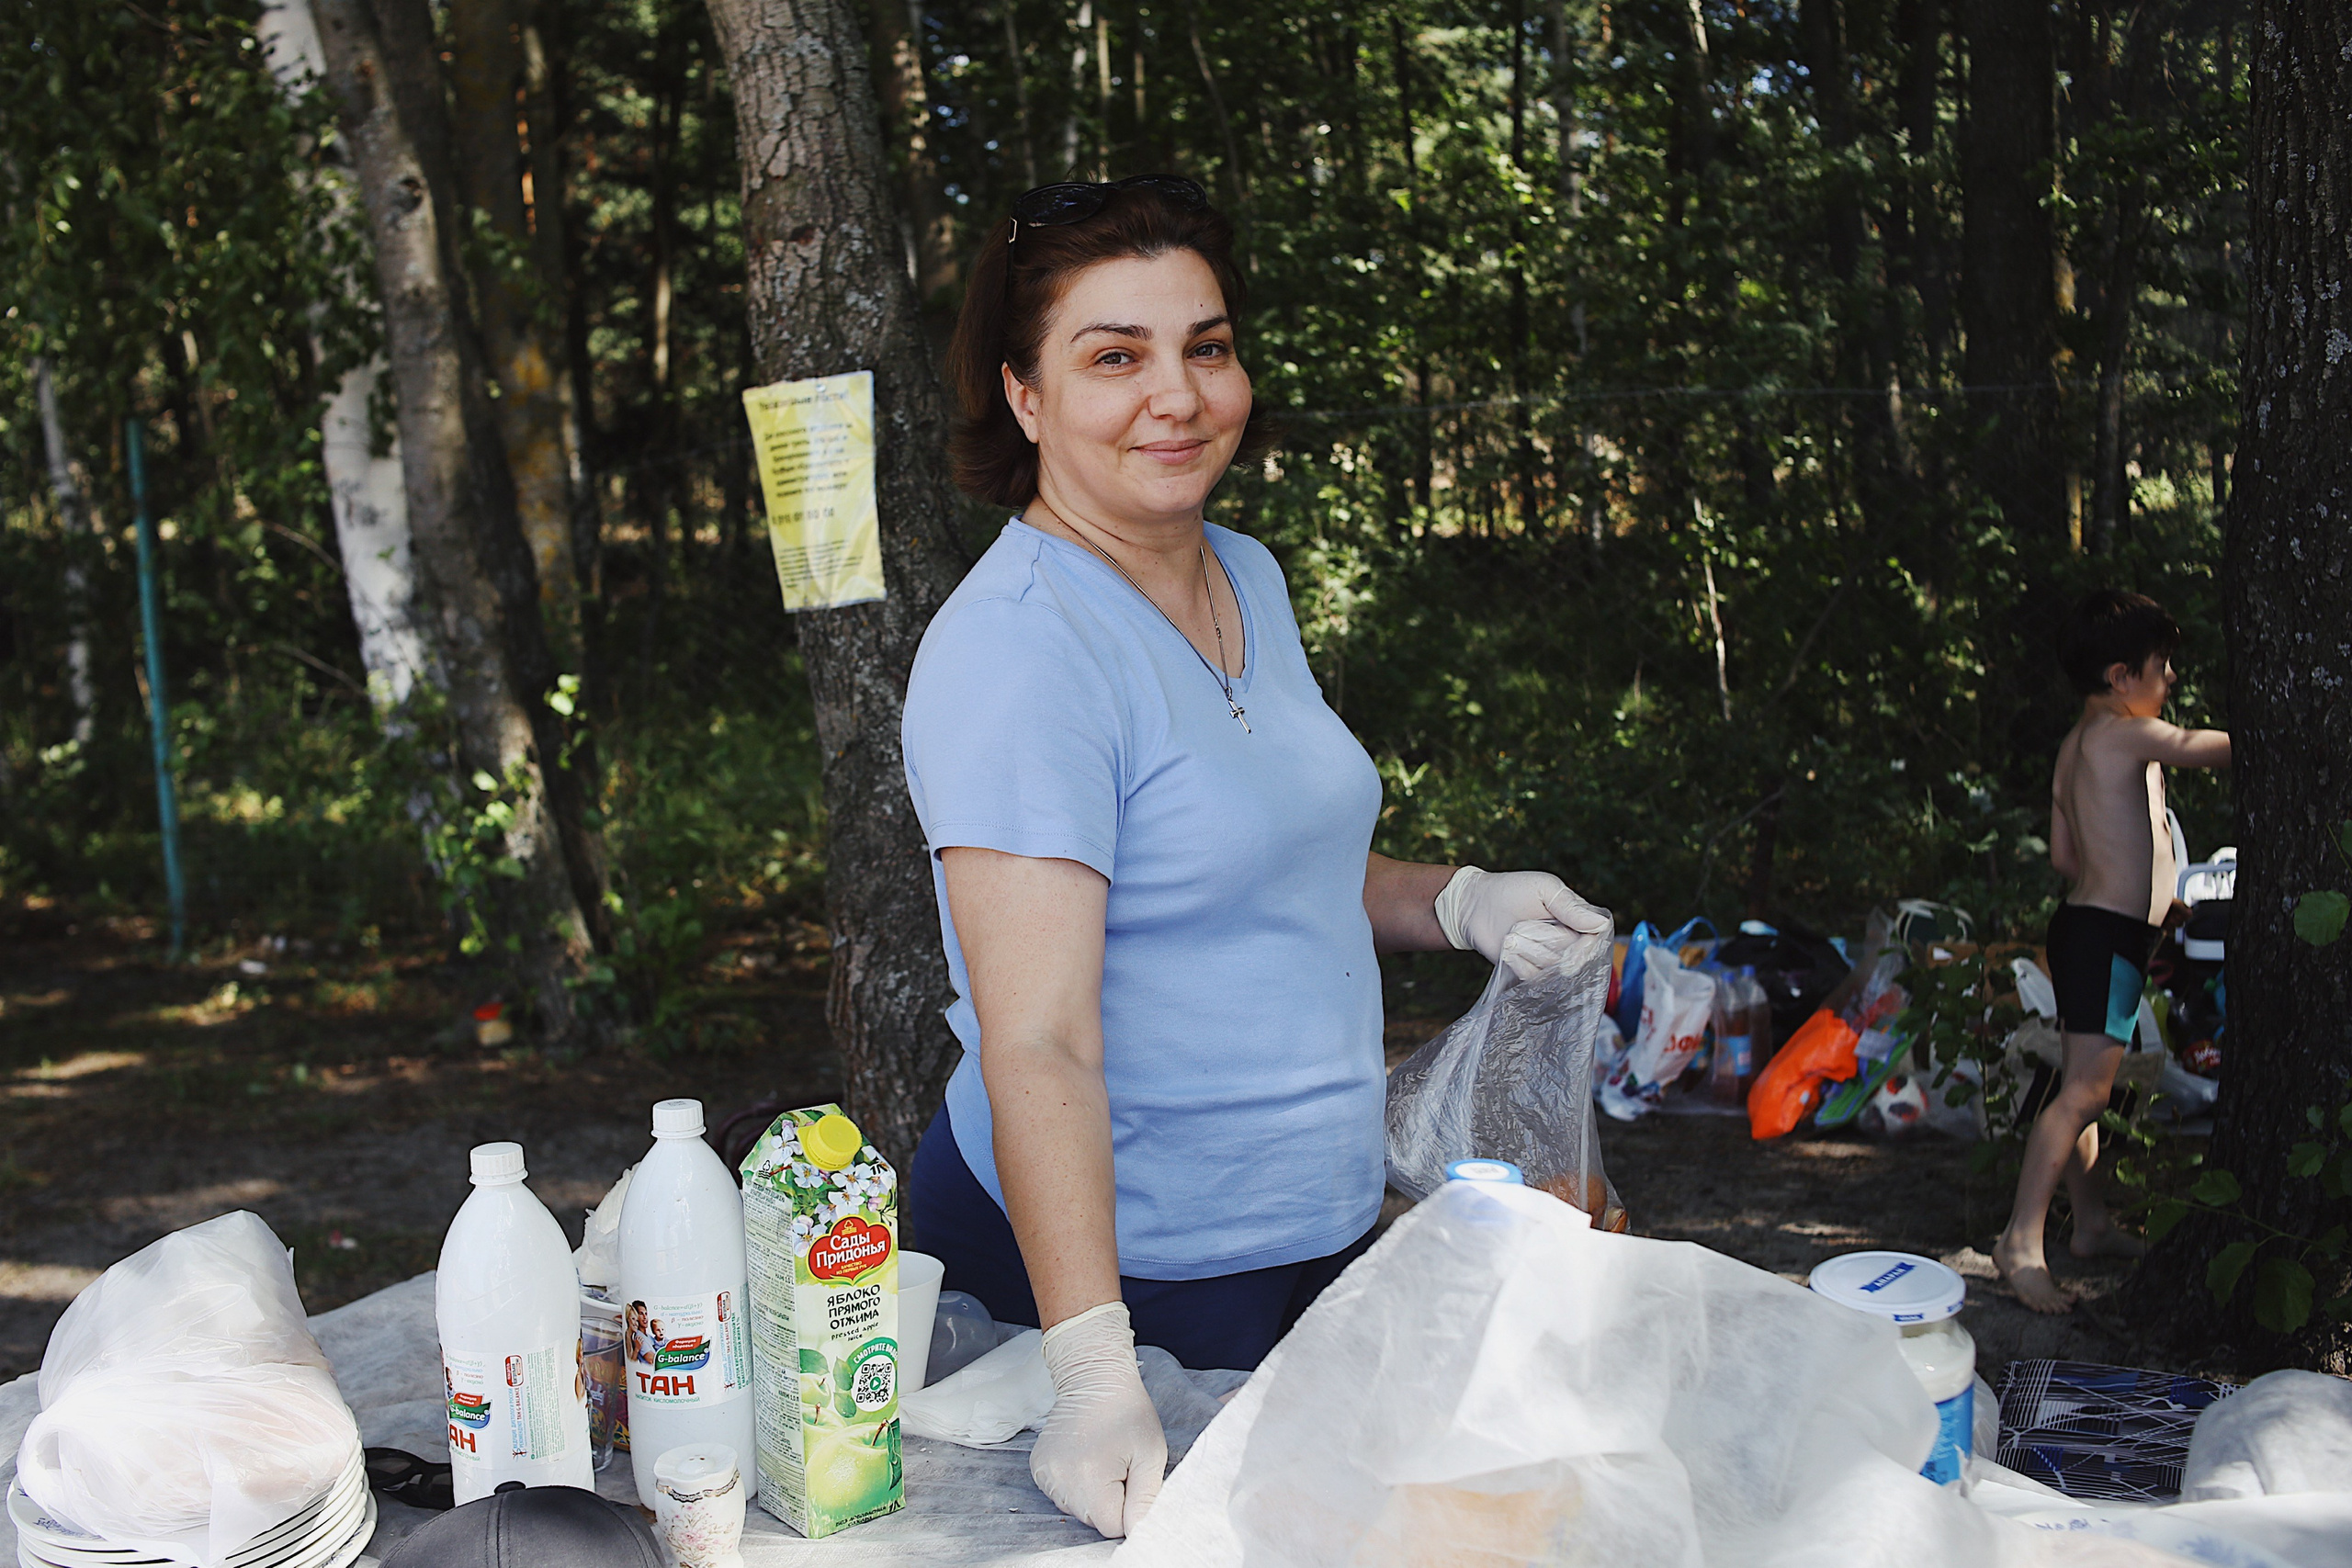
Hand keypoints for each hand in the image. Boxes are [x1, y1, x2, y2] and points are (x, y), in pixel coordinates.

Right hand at [1030, 1302, 1166, 1537]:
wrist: (1094, 1376)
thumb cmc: (1129, 1412)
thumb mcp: (1151, 1455)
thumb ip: (1146, 1500)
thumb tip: (1137, 1533)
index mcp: (1091, 1478)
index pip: (1111, 1525)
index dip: (1127, 1507)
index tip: (1131, 1476)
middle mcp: (1061, 1479)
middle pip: (1092, 1519)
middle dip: (1110, 1501)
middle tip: (1118, 1463)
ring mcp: (1045, 1473)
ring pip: (1076, 1508)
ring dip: (1092, 1493)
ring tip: (1101, 1457)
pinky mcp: (1038, 1467)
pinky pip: (1061, 1494)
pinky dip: (1075, 1484)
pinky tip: (1084, 1457)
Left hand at [1434, 867, 1610, 976]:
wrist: (1475, 906)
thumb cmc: (1511, 890)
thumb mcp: (1544, 888)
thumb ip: (1572, 907)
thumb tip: (1601, 924)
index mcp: (1576, 917)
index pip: (1596, 938)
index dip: (1585, 943)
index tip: (1569, 935)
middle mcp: (1567, 941)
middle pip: (1573, 955)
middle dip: (1548, 940)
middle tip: (1526, 924)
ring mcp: (1548, 958)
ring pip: (1552, 967)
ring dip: (1530, 949)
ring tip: (1515, 933)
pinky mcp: (1529, 972)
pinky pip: (1533, 976)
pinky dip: (1518, 962)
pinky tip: (1508, 948)